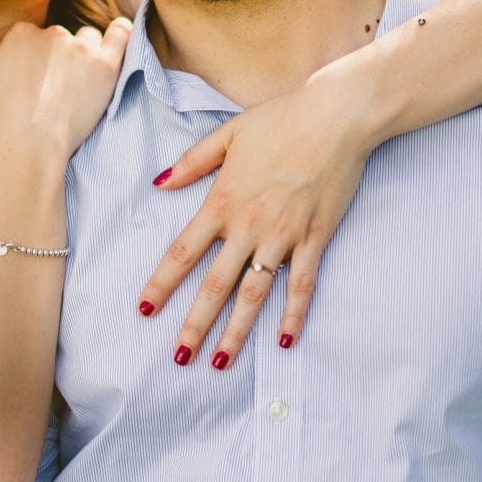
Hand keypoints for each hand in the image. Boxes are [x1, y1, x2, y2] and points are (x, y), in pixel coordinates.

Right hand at [0, 17, 132, 155]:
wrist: (28, 142)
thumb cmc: (1, 119)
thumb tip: (4, 62)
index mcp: (20, 34)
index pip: (33, 36)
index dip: (35, 56)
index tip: (38, 76)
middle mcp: (51, 33)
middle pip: (61, 37)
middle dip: (60, 57)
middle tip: (58, 85)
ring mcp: (80, 47)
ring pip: (88, 38)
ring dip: (87, 53)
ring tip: (84, 79)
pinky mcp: (105, 64)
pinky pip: (120, 34)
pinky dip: (120, 33)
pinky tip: (118, 37)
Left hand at [137, 67, 374, 368]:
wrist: (336, 117)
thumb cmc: (281, 119)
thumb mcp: (228, 134)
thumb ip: (192, 162)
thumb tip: (158, 182)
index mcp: (223, 201)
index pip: (183, 252)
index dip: (162, 283)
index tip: (145, 309)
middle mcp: (249, 226)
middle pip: (215, 285)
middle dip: (195, 325)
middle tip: (180, 358)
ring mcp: (284, 236)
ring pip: (255, 294)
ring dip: (236, 332)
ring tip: (221, 364)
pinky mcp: (315, 239)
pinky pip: (302, 285)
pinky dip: (293, 314)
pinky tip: (283, 340)